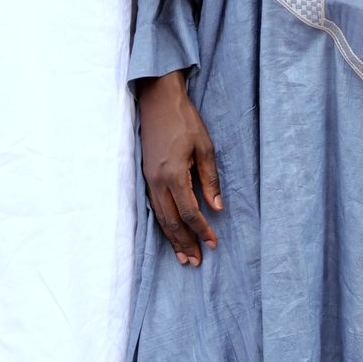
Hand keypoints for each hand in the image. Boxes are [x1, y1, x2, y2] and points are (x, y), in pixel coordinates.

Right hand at [136, 70, 221, 265]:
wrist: (158, 100)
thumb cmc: (185, 121)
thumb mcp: (205, 147)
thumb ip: (210, 180)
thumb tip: (217, 208)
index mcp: (174, 174)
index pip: (190, 212)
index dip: (202, 230)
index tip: (213, 242)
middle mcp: (157, 181)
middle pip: (171, 221)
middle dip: (184, 242)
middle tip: (196, 261)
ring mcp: (148, 179)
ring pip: (160, 217)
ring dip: (171, 238)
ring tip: (183, 256)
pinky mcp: (146, 175)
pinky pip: (154, 206)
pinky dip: (163, 223)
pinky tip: (170, 232)